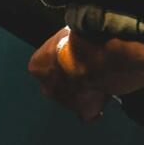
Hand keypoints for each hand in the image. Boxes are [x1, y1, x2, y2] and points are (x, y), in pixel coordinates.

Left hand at [27, 25, 143, 122]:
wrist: (98, 59)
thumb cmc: (81, 40)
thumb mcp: (68, 32)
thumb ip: (67, 40)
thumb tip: (74, 33)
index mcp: (38, 67)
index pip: (45, 65)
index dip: (60, 60)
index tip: (71, 55)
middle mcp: (47, 87)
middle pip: (56, 85)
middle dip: (68, 80)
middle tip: (86, 68)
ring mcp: (65, 102)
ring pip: (73, 98)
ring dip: (83, 91)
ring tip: (99, 78)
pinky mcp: (85, 111)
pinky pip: (89, 112)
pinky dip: (95, 108)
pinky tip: (105, 96)